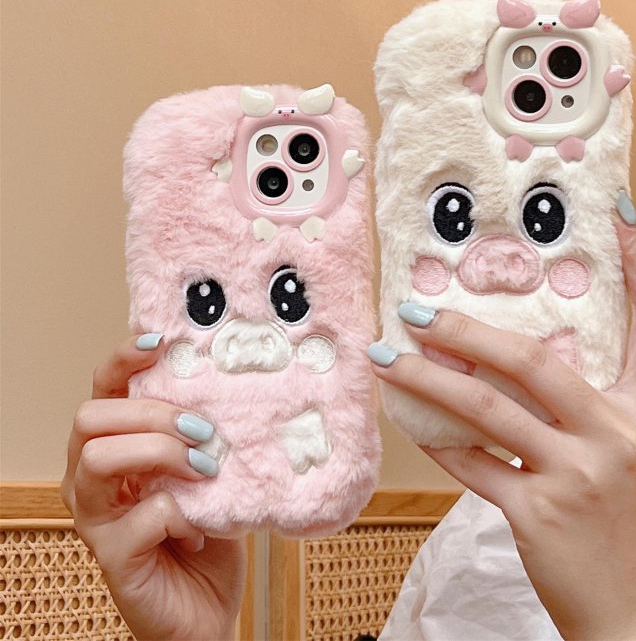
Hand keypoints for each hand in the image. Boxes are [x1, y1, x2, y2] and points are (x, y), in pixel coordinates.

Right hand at [61, 336, 244, 640]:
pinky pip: (143, 515)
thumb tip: (227, 385)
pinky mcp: (113, 557)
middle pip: (94, 417)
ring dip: (163, 454)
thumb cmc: (206, 531)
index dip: (123, 359)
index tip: (160, 343)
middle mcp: (91, 478)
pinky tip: (203, 526)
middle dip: (154, 414)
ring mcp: (96, 518)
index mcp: (114, 447)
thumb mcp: (207, 470)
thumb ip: (203, 434)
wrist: (208, 609)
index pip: (103, 389)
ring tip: (206, 469)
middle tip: (204, 432)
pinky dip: (183, 513)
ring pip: (101, 458)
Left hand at [370, 218, 635, 639]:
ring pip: (487, 409)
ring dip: (428, 378)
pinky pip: (473, 463)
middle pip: (534, 360)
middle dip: (468, 330)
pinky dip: (436, 438)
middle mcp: (618, 436)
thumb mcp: (626, 456)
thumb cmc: (629, 529)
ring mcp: (578, 475)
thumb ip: (583, 408)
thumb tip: (508, 361)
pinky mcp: (538, 513)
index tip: (618, 211)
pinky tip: (408, 418)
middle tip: (416, 309)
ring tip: (386, 357)